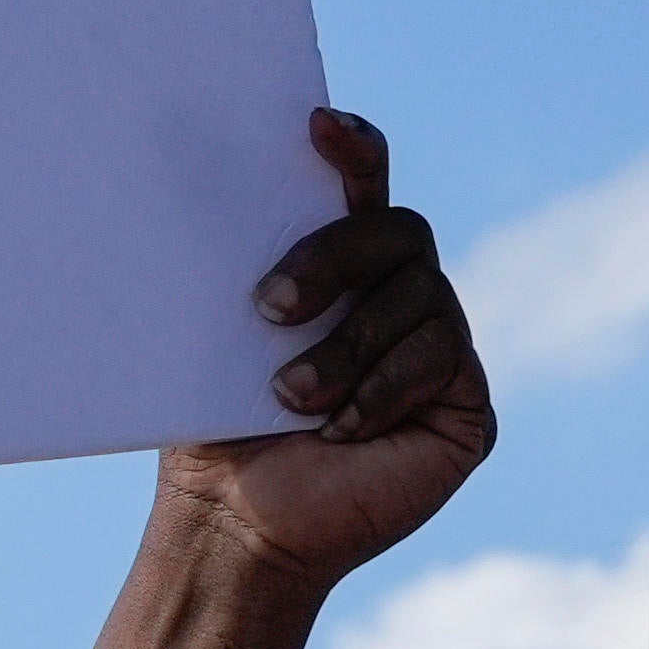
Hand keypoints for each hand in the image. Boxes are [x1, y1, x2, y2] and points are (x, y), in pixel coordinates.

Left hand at [168, 109, 493, 591]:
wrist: (235, 520)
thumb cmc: (215, 424)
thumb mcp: (212, 332)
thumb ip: (229, 261)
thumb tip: (183, 170)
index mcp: (336, 266)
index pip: (361, 185)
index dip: (353, 149)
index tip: (318, 128)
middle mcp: (395, 295)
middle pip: (397, 231)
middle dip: (333, 259)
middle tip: (268, 307)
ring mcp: (438, 345)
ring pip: (419, 297)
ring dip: (347, 345)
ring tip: (289, 396)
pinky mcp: (465, 403)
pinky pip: (441, 359)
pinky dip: (382, 387)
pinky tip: (341, 428)